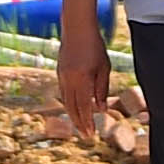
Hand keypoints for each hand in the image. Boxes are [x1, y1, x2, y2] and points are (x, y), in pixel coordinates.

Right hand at [56, 23, 110, 141]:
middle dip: (79, 123)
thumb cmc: (94, 46)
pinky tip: (74, 108)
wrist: (76, 28)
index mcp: (82, 79)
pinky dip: (69, 104)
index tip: (92, 134)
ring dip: (73, 115)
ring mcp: (62, 76)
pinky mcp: (60, 72)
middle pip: (73, 108)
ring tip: (80, 126)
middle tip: (86, 136)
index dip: (88, 122)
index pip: (85, 106)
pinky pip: (64, 93)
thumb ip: (102, 89)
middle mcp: (69, 80)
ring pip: (66, 102)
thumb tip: (102, 109)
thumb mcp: (104, 67)